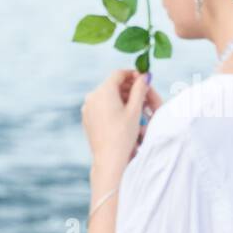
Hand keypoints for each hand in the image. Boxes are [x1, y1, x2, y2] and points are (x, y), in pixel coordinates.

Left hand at [82, 70, 162, 184]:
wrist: (109, 158)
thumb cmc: (124, 134)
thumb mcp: (135, 110)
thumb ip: (140, 89)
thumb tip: (145, 75)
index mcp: (103, 90)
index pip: (119, 74)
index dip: (133, 75)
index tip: (143, 80)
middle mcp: (92, 96)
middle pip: (112, 84)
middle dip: (128, 88)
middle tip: (143, 94)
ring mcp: (87, 107)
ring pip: (107, 95)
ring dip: (121, 97)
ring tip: (136, 106)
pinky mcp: (87, 118)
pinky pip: (101, 106)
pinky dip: (112, 106)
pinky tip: (124, 115)